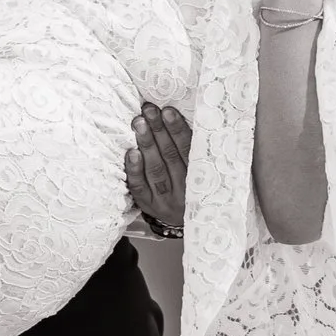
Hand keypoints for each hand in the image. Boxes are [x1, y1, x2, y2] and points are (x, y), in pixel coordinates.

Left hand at [126, 102, 191, 239]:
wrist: (192, 225)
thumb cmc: (196, 189)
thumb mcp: (204, 173)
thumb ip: (196, 151)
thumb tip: (177, 115)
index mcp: (201, 180)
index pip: (189, 151)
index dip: (178, 130)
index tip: (168, 111)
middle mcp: (184, 191)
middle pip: (170, 157)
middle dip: (158, 131)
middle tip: (149, 111)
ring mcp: (165, 201)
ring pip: (155, 170)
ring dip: (146, 144)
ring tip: (139, 123)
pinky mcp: (150, 207)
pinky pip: (140, 187)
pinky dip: (134, 170)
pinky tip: (131, 153)